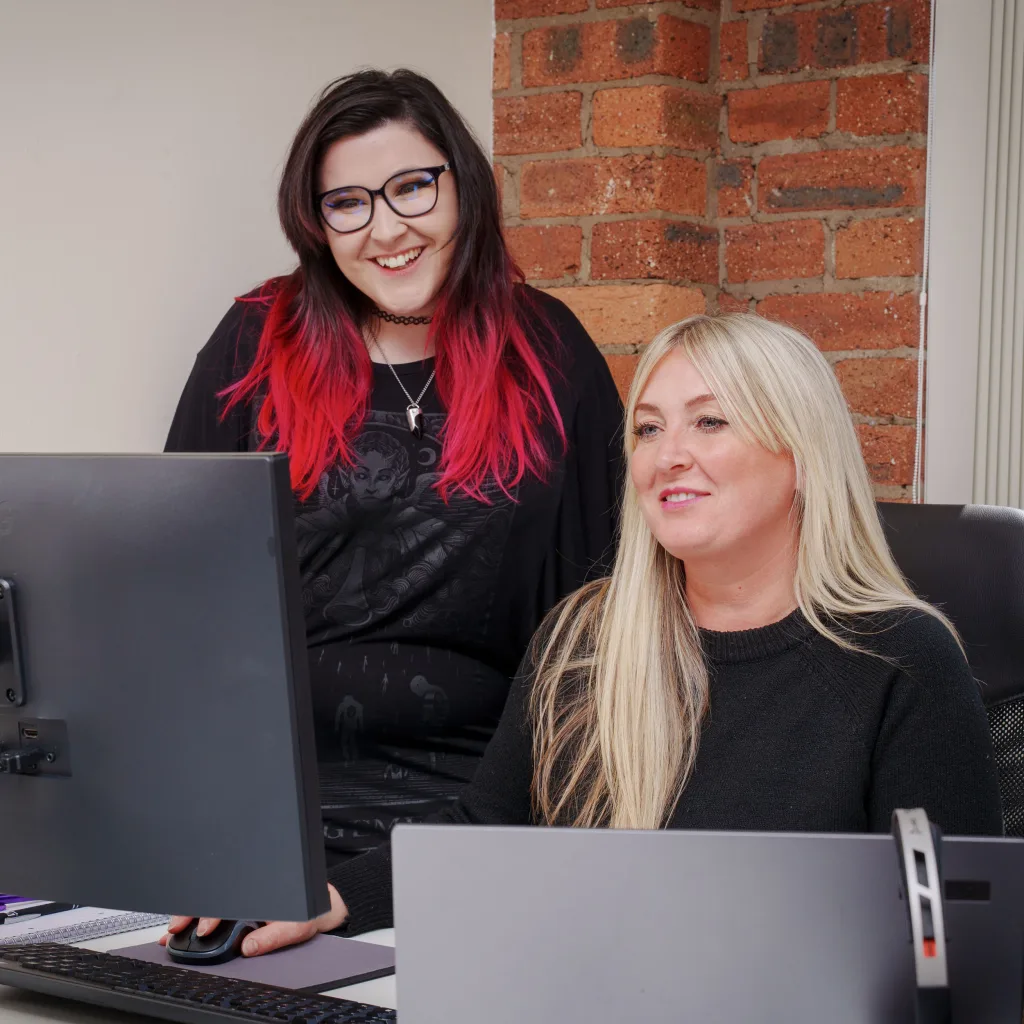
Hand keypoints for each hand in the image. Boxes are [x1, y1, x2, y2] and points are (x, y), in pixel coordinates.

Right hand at [158, 883, 348, 956]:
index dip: (212, 916)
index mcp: (257, 895)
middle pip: (212, 901)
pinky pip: (213, 913)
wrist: (321, 907)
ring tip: (171, 931)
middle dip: (190, 913)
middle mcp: (246, 895)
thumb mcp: (297, 925)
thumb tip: (249, 946)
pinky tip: (180, 930)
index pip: (228, 903)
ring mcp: (240, 902)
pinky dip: (193, 920)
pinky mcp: (237, 911)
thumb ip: (274, 936)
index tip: (202, 929)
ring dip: (187, 916)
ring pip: (208, 905)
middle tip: (175, 929)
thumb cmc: (310, 913)